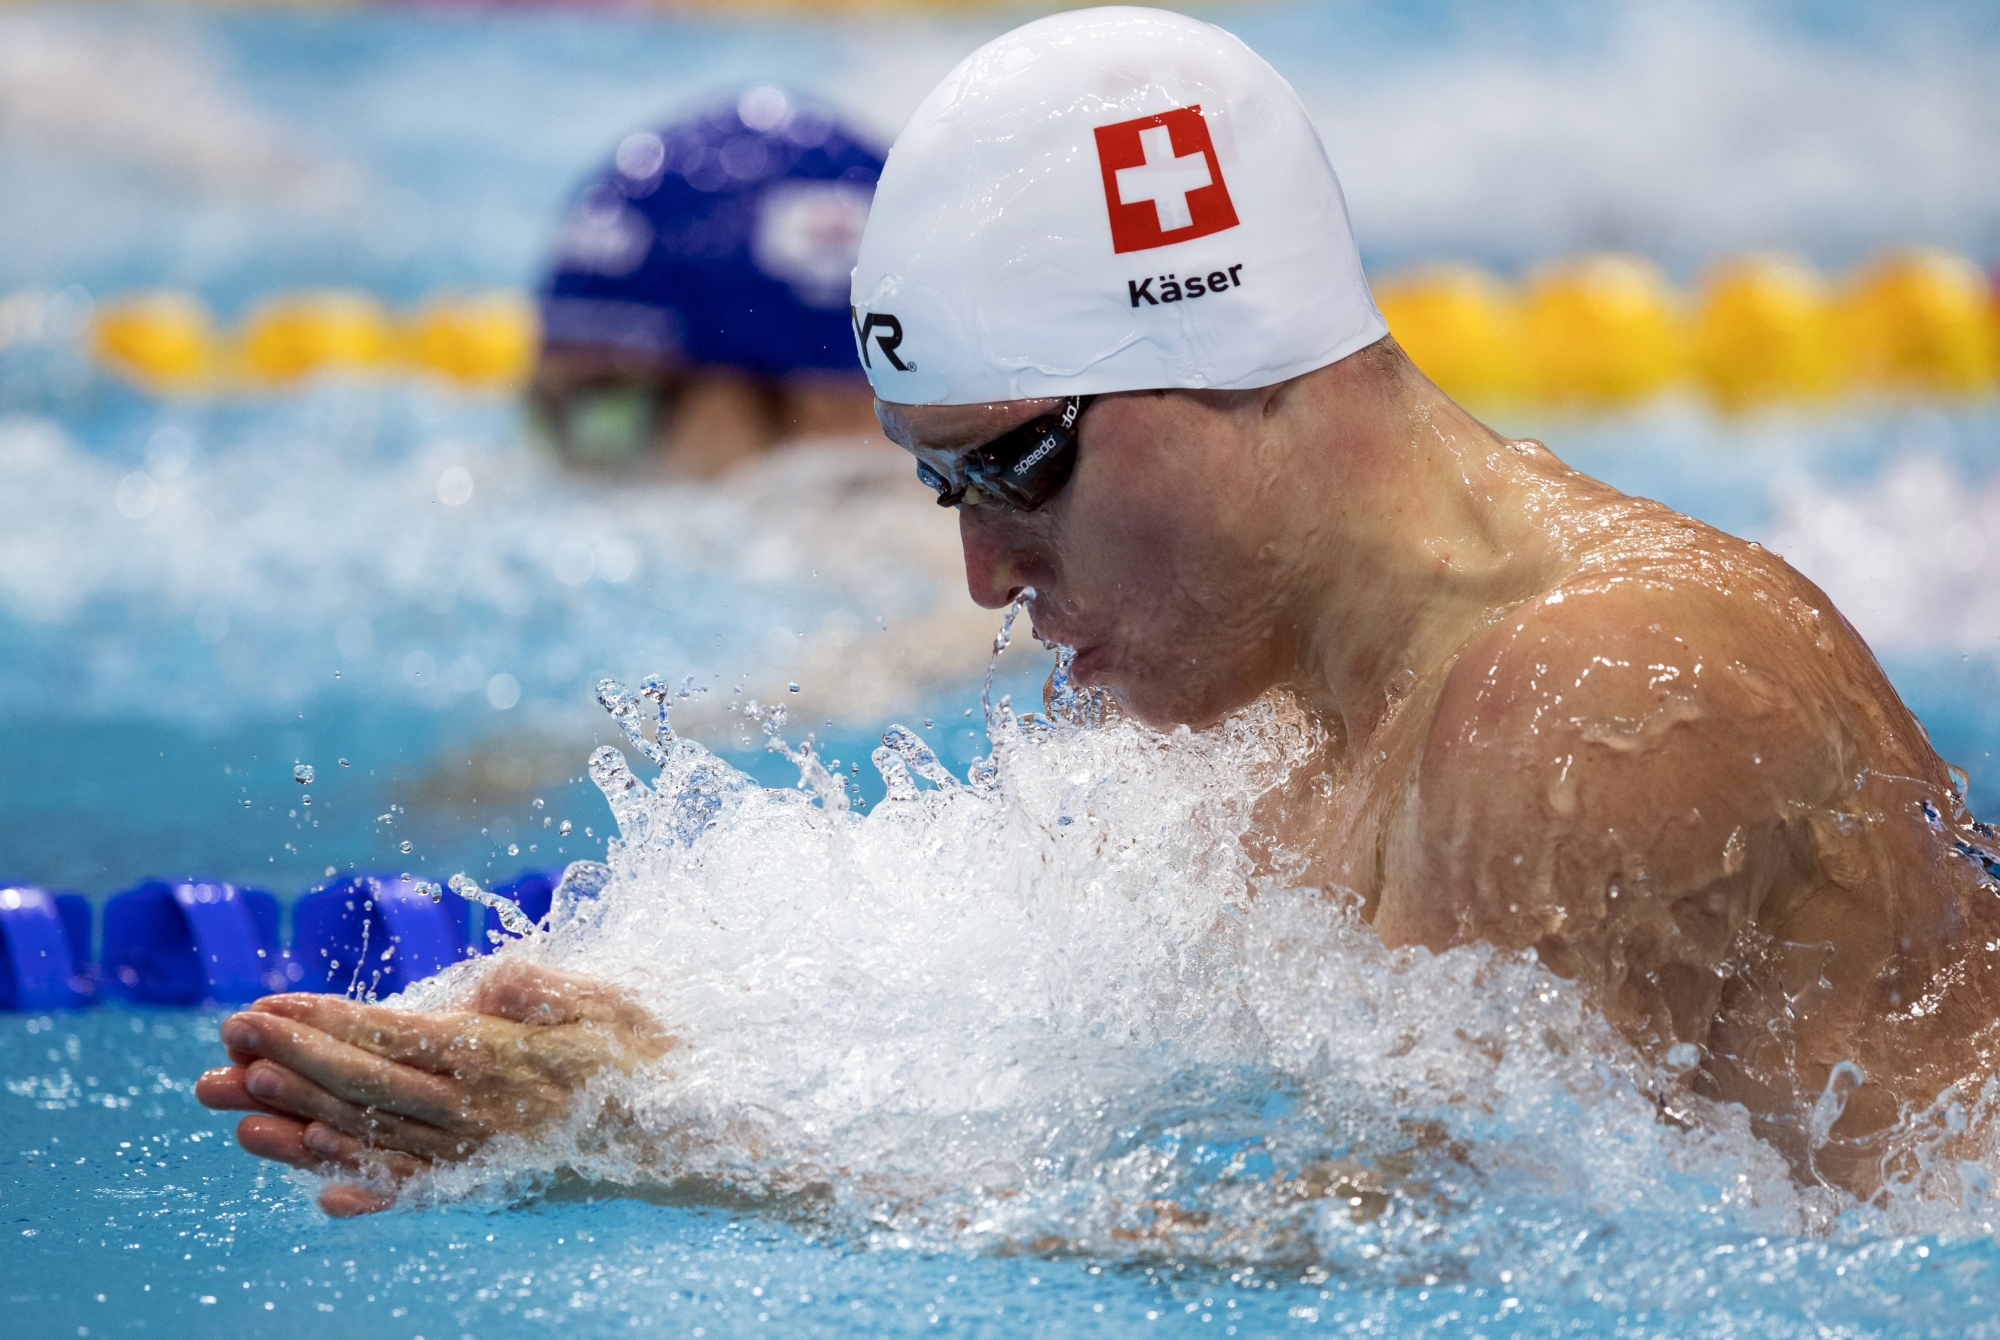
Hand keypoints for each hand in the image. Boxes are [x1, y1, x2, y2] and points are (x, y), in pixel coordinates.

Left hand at [195, 960, 672, 1215]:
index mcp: (496, 1058)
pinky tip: (318, 1191)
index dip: (319, 1022)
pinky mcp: (485, 1181)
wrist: (683, 1135)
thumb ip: (547, 990)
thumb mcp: (608, 1001)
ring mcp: (475, 1152)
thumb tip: (490, 981)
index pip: (388, 1035)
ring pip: (372, 1137)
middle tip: (224, 1040)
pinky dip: (361, 1188)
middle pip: (363, 1084)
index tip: (259, 1007)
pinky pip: (411, 1188)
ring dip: (298, 1123)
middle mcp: (475, 1111)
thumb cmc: (644, 1054)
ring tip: (234, 1113)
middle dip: (287, 1060)